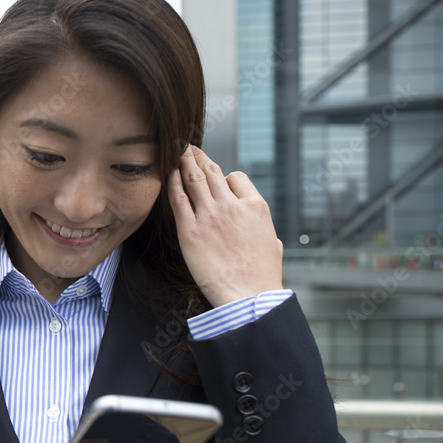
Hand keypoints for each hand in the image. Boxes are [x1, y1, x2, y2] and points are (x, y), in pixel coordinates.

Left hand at [167, 145, 283, 307]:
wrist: (248, 296)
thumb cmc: (262, 276)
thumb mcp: (274, 245)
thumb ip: (266, 232)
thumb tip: (267, 235)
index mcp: (255, 206)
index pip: (236, 177)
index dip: (223, 177)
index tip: (214, 178)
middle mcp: (232, 205)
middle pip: (212, 172)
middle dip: (198, 156)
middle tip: (188, 147)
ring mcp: (210, 216)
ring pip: (194, 179)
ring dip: (184, 161)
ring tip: (177, 151)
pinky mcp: (190, 231)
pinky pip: (178, 199)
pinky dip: (172, 183)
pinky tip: (168, 174)